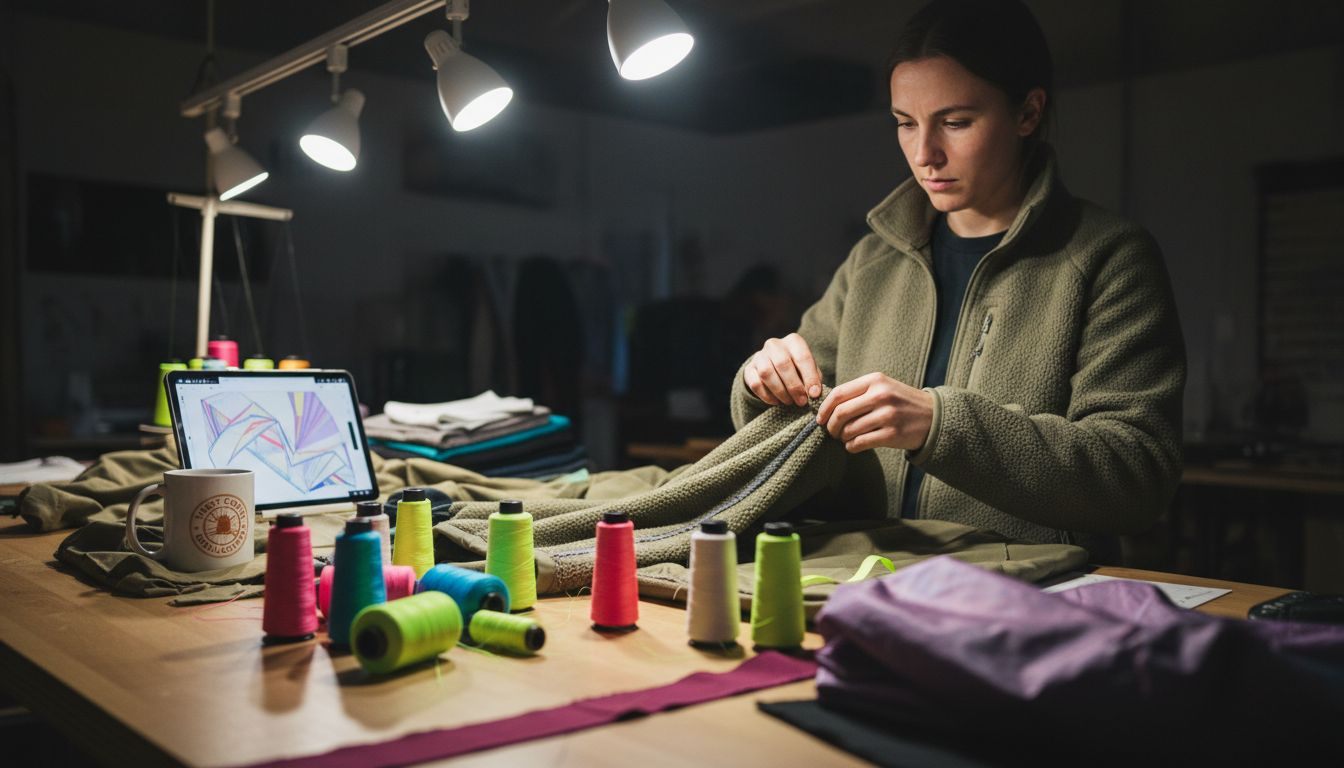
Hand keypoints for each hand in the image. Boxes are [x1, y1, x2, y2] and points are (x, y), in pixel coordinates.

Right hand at [743, 333, 822, 406]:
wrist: (775, 367)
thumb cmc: (798, 369)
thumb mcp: (809, 370)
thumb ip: (814, 379)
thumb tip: (814, 393)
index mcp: (794, 341)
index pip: (802, 357)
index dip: (810, 377)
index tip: (814, 395)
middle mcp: (775, 345)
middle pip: (782, 364)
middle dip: (794, 386)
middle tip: (801, 401)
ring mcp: (759, 355)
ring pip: (766, 373)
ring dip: (780, 391)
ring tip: (789, 401)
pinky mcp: (749, 369)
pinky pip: (755, 383)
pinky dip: (767, 396)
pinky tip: (776, 402)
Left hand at [816, 372, 933, 452]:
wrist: (934, 416)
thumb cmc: (901, 402)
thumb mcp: (883, 387)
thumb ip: (858, 392)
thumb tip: (826, 406)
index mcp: (875, 380)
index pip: (839, 393)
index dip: (824, 408)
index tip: (820, 418)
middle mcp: (881, 395)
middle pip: (841, 413)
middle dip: (830, 426)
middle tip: (831, 432)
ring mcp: (887, 415)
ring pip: (849, 430)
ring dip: (842, 438)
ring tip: (845, 438)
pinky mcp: (892, 434)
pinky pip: (860, 443)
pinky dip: (852, 446)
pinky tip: (854, 445)